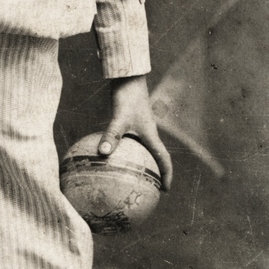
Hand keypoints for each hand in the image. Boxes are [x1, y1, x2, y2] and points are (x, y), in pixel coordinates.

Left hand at [98, 76, 172, 190]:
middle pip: (156, 157)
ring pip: (142, 150)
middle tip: (150, 189)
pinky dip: (123, 151)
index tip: (165, 190)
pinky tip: (107, 155)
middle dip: (155, 173)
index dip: (167, 175)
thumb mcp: (119, 118)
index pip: (164, 159)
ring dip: (140, 163)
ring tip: (130, 176)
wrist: (127, 77)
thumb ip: (112, 136)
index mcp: (151, 135)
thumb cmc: (127, 97)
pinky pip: (128, 142)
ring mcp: (139, 128)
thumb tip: (102, 154)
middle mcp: (147, 133)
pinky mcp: (129, 122)